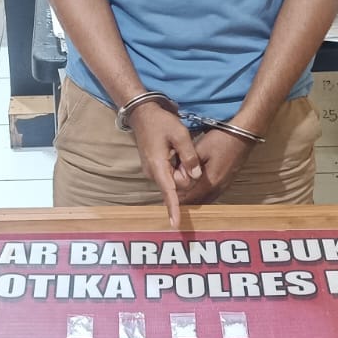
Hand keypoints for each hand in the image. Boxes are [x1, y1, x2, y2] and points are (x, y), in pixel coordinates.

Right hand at [127, 105, 201, 225]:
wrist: (142, 114)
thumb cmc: (160, 122)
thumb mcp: (179, 134)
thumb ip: (189, 155)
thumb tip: (196, 176)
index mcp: (158, 166)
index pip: (168, 192)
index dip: (173, 208)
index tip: (176, 224)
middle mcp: (153, 173)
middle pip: (176, 185)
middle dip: (185, 175)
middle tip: (185, 150)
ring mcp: (152, 171)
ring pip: (173, 180)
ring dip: (181, 170)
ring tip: (178, 148)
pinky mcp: (154, 168)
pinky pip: (169, 174)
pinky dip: (177, 168)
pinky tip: (176, 152)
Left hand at [179, 129, 254, 204]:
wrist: (243, 135)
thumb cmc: (222, 140)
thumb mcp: (200, 148)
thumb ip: (187, 164)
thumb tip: (177, 176)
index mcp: (209, 182)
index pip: (189, 199)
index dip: (177, 199)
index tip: (168, 196)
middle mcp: (217, 189)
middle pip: (196, 203)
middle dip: (184, 200)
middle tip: (172, 194)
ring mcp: (223, 187)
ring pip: (204, 200)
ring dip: (193, 198)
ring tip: (181, 191)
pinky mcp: (226, 183)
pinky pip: (211, 195)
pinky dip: (201, 194)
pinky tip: (195, 187)